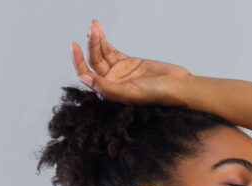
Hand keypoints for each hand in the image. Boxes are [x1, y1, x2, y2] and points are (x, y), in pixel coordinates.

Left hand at [70, 19, 192, 106]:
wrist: (176, 85)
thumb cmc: (155, 94)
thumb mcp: (128, 92)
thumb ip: (105, 87)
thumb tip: (83, 78)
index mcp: (109, 92)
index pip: (87, 75)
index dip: (79, 61)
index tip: (75, 46)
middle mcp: (111, 82)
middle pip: (94, 61)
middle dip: (91, 44)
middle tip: (92, 30)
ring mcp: (119, 71)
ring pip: (101, 53)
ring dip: (97, 39)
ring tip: (95, 25)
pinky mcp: (127, 61)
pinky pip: (110, 49)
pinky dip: (104, 40)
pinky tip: (98, 30)